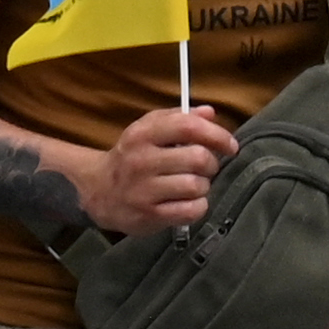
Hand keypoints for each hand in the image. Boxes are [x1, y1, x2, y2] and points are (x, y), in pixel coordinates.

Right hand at [75, 106, 236, 234]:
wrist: (98, 191)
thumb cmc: (131, 157)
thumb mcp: (148, 130)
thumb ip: (179, 118)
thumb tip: (209, 113)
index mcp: (142, 134)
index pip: (188, 126)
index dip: (216, 135)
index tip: (229, 145)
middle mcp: (141, 160)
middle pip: (197, 158)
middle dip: (210, 164)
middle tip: (204, 168)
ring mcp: (144, 190)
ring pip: (196, 186)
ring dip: (202, 186)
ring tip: (192, 186)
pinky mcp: (149, 215)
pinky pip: (191, 210)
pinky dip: (198, 207)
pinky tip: (188, 202)